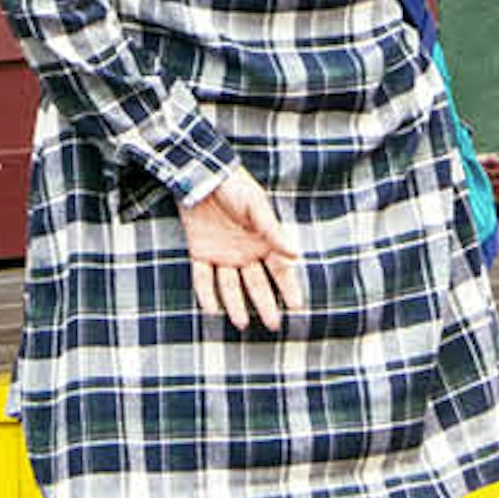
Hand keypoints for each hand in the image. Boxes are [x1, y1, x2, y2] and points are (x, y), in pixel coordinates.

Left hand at [181, 165, 305, 334]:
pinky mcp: (200, 251)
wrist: (201, 173)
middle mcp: (244, 252)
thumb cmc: (235, 186)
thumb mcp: (256, 206)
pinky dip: (206, 293)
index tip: (298, 308)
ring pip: (230, 285)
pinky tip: (212, 309)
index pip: (279, 270)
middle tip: (273, 324)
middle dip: (265, 304)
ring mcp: (222, 253)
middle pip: (256, 283)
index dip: (289, 288)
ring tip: (241, 323)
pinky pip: (203, 278)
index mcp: (262, 241)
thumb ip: (274, 232)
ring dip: (236, 304)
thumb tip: (297, 255)